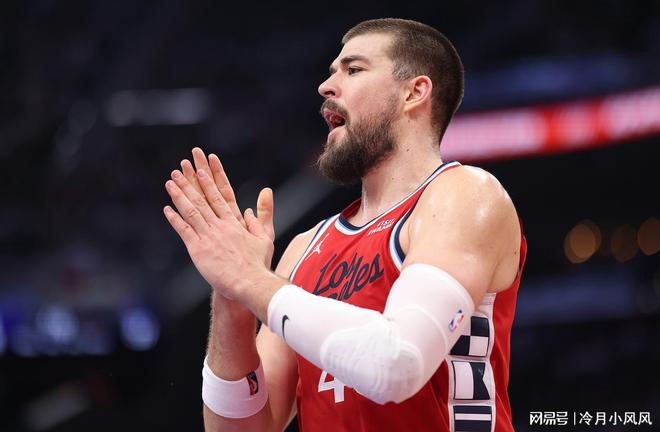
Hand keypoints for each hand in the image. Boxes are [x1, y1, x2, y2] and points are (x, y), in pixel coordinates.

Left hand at [176, 148, 275, 265]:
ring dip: (179, 195)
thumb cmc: (258, 264)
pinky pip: (184, 230)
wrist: (250, 282)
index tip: (201, 169)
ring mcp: (208, 236)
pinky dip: (175, 219)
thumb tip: (251, 207)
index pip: (220, 196)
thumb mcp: (265, 238)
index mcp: (234, 222)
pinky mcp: (199, 249)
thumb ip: (259, 220)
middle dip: (190, 182)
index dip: (210, 181)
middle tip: (180, 169)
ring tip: (170, 182)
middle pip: (203, 199)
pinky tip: (167, 209)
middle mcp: (220, 225)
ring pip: (191, 211)